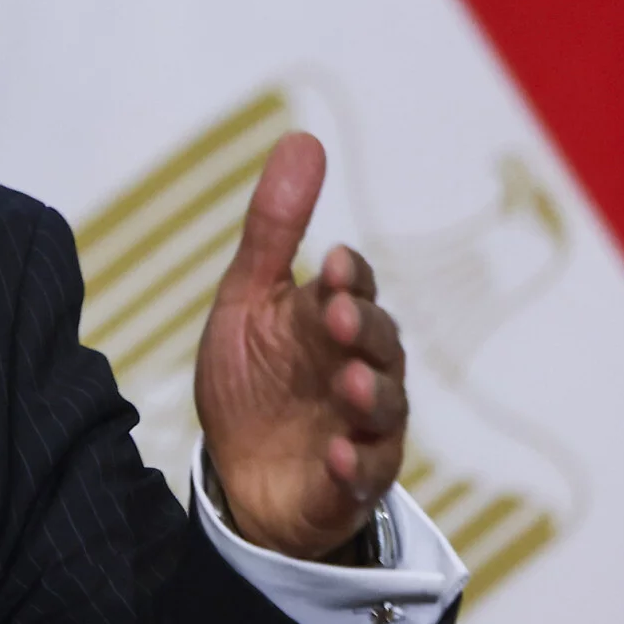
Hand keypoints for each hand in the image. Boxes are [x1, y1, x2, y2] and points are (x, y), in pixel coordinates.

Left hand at [193, 133, 407, 559]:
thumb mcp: (249, 299)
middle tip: (340, 316)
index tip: (332, 262)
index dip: (349, 279)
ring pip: (383, 410)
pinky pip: (362, 477)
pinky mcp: (348, 485)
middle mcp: (358, 371)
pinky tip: (336, 455)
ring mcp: (359, 430)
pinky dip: (352, 466)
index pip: (354, 290)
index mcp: (330, 322)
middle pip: (379, 345)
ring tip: (350, 385)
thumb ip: (274, 228)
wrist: (240, 473)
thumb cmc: (253, 378)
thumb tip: (303, 139)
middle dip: (364, 329)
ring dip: (370, 395)